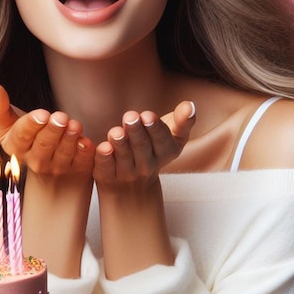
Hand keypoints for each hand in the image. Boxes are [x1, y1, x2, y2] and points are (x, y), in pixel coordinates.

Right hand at [0, 83, 94, 178]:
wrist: (47, 166)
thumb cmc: (27, 137)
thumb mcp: (8, 124)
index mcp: (16, 147)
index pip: (22, 135)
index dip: (32, 124)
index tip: (42, 114)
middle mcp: (35, 161)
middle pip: (44, 144)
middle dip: (53, 130)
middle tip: (61, 117)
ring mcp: (56, 168)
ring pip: (63, 153)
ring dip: (69, 139)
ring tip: (74, 125)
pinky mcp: (76, 170)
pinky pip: (82, 162)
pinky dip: (85, 152)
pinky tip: (86, 141)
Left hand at [93, 101, 195, 276]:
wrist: (132, 188)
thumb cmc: (154, 149)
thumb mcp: (173, 136)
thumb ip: (183, 120)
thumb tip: (190, 105)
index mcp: (166, 152)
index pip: (162, 140)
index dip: (155, 128)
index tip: (148, 116)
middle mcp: (147, 165)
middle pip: (142, 147)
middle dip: (136, 131)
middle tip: (130, 116)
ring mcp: (127, 173)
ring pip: (124, 157)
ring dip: (120, 144)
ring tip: (116, 132)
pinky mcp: (106, 176)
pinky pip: (105, 166)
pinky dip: (103, 157)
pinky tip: (103, 147)